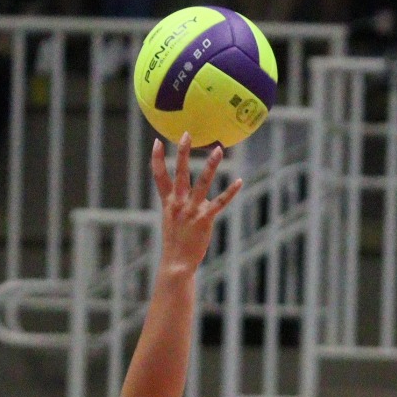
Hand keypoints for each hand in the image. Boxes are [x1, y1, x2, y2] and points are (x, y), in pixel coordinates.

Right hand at [151, 135, 243, 273]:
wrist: (177, 263)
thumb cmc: (176, 242)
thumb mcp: (172, 220)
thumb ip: (179, 205)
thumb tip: (193, 195)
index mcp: (168, 202)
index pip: (159, 176)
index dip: (156, 158)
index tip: (156, 141)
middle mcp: (178, 203)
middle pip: (179, 173)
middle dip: (182, 152)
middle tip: (186, 134)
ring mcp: (191, 210)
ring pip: (202, 182)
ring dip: (211, 165)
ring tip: (219, 149)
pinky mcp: (204, 219)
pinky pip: (220, 202)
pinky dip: (230, 192)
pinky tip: (240, 181)